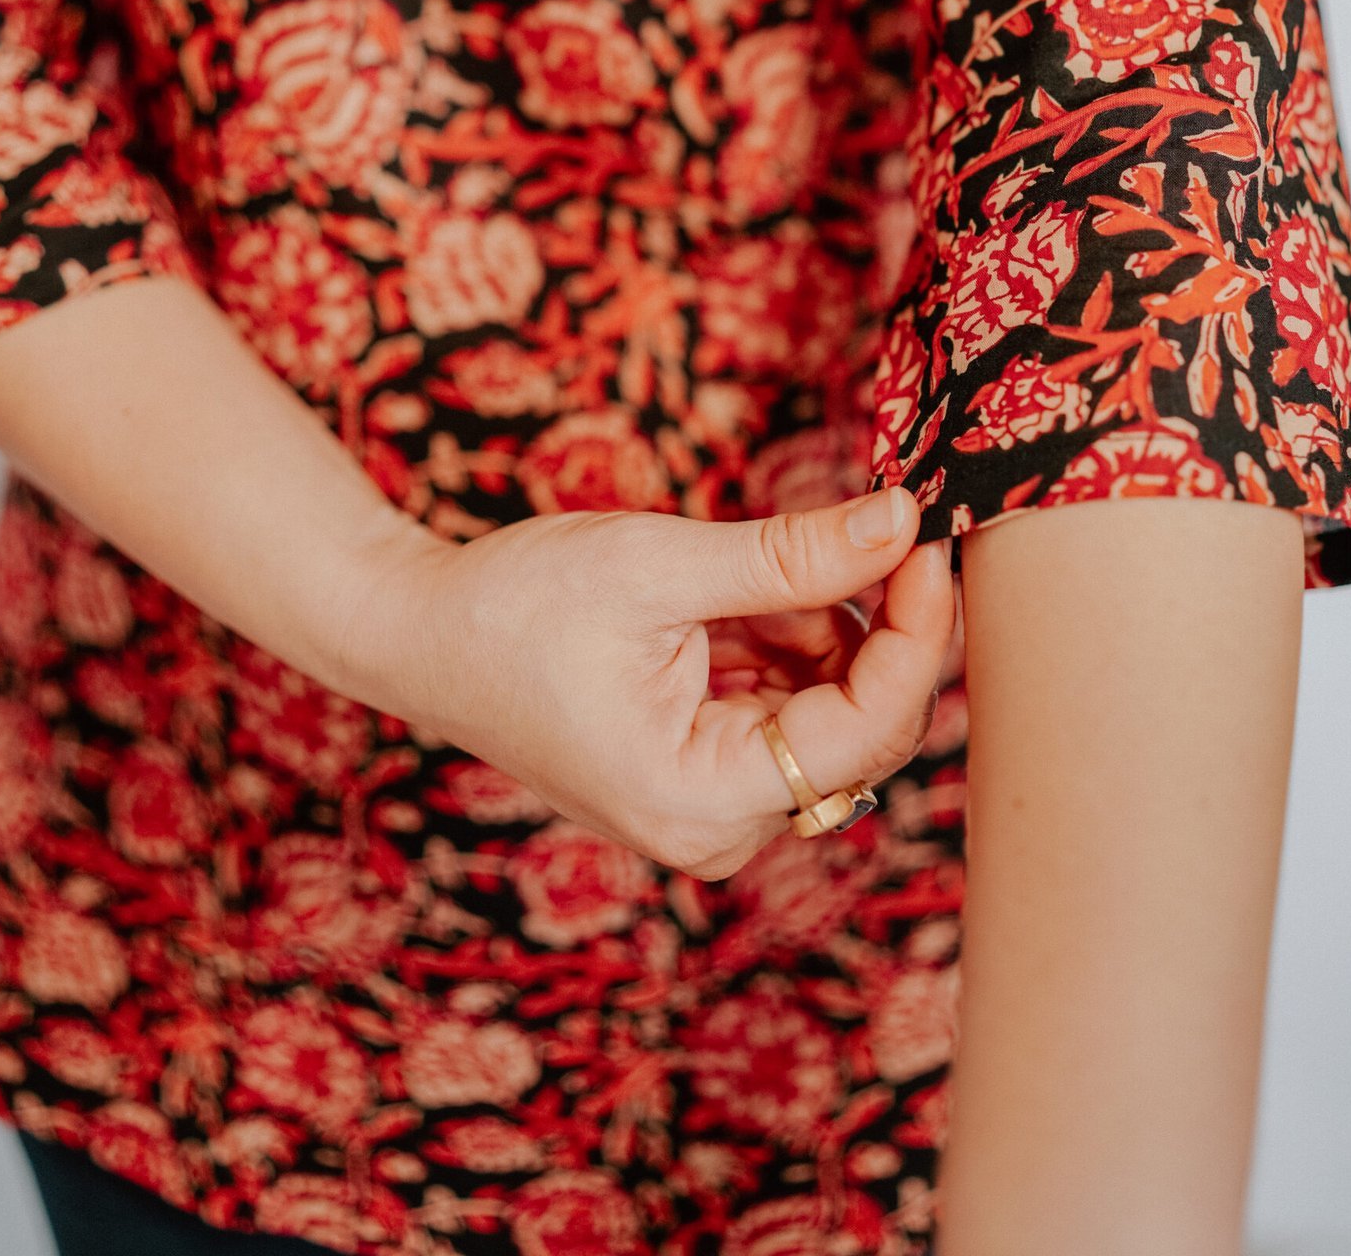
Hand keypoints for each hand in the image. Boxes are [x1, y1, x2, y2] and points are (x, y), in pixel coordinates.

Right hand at [354, 488, 955, 879]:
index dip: (917, 633)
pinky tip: (734, 607)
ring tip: (745, 576)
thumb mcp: (661, 564)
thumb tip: (904, 519)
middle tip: (871, 528)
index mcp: (701, 799)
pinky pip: (790, 714)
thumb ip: (792, 554)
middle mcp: (717, 830)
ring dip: (821, 631)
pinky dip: (786, 647)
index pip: (866, 730)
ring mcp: (712, 812)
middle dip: (873, 626)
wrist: (419, 635)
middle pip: (863, 732)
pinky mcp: (706, 782)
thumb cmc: (517, 604)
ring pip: (833, 717)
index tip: (930, 539)